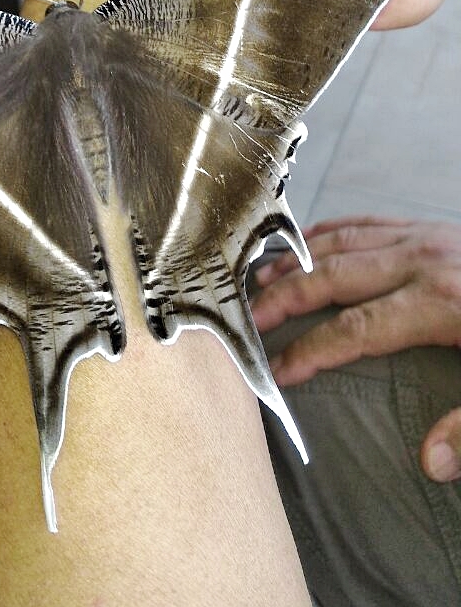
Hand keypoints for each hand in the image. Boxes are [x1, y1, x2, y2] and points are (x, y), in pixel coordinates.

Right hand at [252, 215, 460, 481]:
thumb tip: (431, 464)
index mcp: (439, 302)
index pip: (354, 330)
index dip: (311, 351)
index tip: (279, 372)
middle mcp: (421, 261)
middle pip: (333, 277)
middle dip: (285, 298)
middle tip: (246, 318)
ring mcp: (424, 237)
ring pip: (342, 243)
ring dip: (298, 260)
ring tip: (261, 280)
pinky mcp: (430, 227)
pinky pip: (366, 222)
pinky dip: (329, 231)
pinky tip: (307, 243)